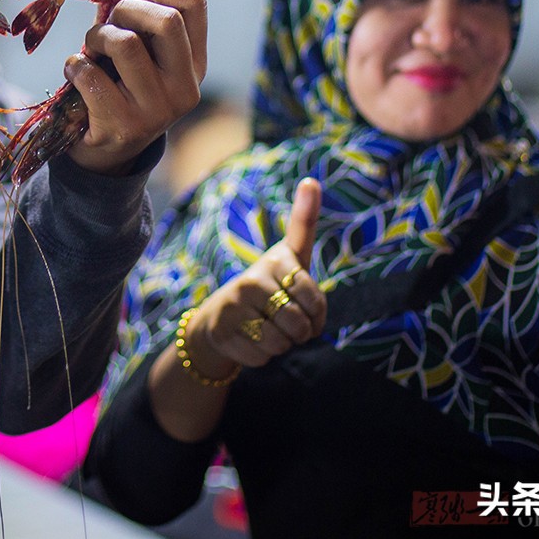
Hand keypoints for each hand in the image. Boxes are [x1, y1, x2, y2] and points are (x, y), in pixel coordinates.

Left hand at [64, 0, 206, 175]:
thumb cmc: (121, 89)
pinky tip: (75, 75)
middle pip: (166, 21)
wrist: (107, 154)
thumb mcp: (141, 55)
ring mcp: (157, 111)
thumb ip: (136, 20)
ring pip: (124, 43)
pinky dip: (74, 65)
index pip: (195, 4)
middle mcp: (185, 88)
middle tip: (108, 23)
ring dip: (95, 38)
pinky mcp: (124, 127)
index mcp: (195, 64)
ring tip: (90, 51)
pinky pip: (90, 74)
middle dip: (126, 10)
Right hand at [185, 179, 327, 377]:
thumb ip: (304, 221)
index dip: (317, 313)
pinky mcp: (223, 334)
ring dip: (282, 346)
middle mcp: (251, 281)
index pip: (313, 298)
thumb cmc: (269, 284)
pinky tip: (250, 341)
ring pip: (280, 344)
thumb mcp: (291, 255)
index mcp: (274, 261)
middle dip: (300, 332)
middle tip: (285, 321)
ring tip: (268, 330)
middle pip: (298, 325)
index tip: (305, 305)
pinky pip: (262, 358)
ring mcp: (234, 308)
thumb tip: (312, 180)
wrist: (221, 317)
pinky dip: (262, 357)